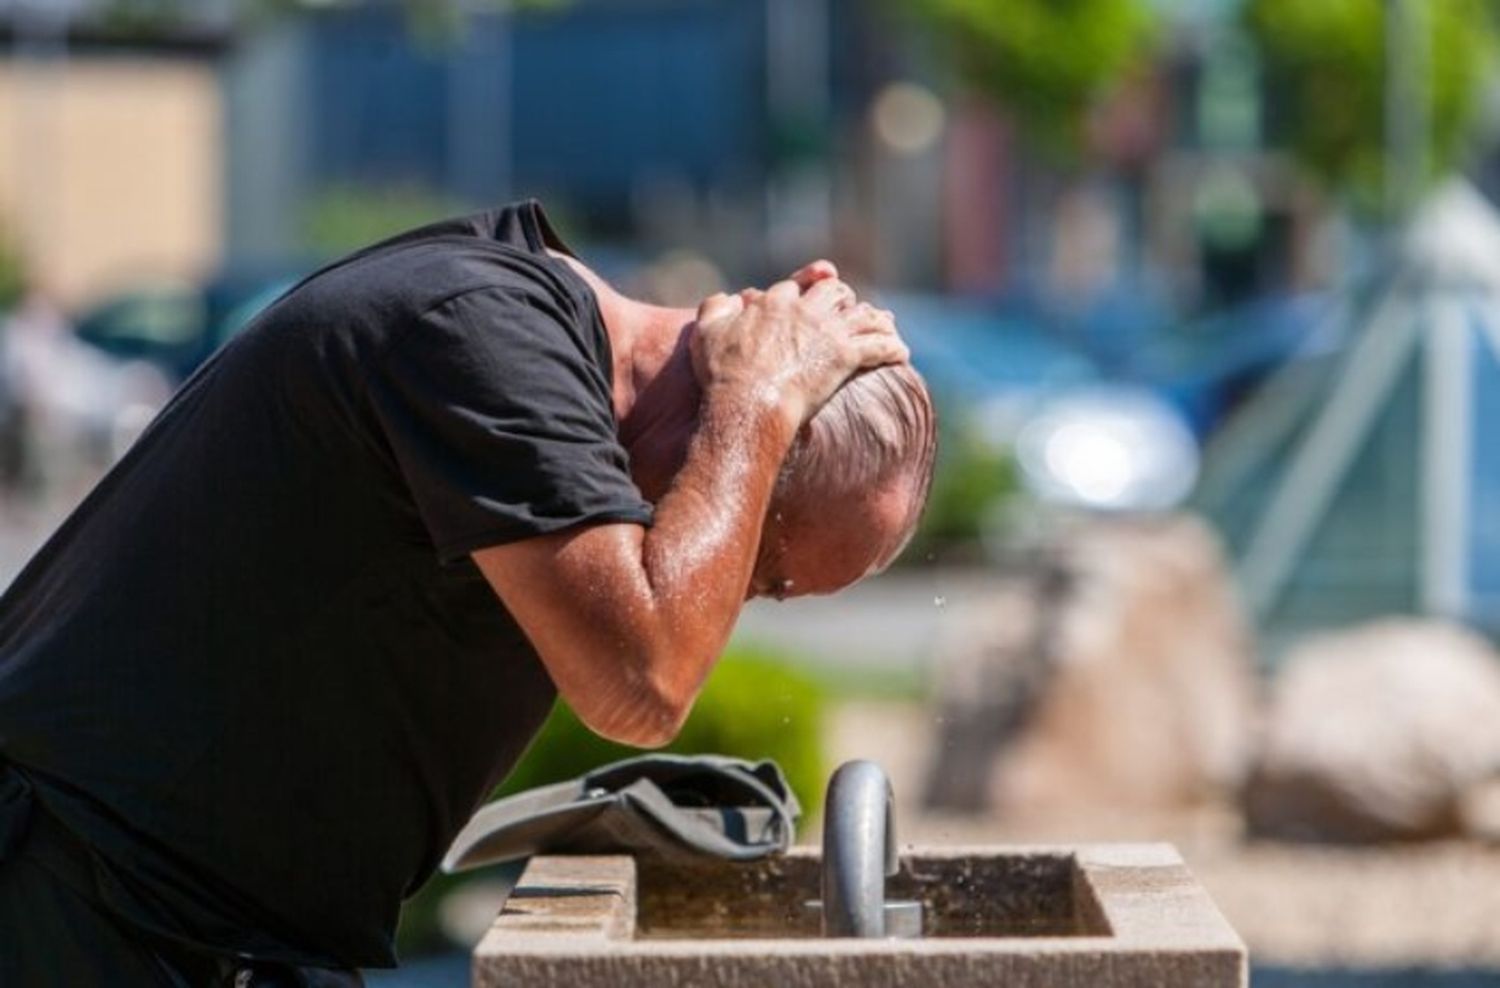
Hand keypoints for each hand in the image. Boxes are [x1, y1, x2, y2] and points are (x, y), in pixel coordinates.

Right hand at [690, 274, 907, 428]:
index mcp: (773, 302)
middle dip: (843, 298)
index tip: (809, 296)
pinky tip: (902, 354)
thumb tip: (727, 298)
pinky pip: (878, 346)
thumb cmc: (723, 374)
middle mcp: (804, 310)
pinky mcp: (845, 357)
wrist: (747, 403)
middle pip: (834, 292)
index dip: (804, 290)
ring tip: (886, 326)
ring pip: (861, 314)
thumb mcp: (705, 333)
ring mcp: (827, 332)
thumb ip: (714, 308)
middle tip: (851, 309)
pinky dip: (892, 348)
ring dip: (875, 319)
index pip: (795, 288)